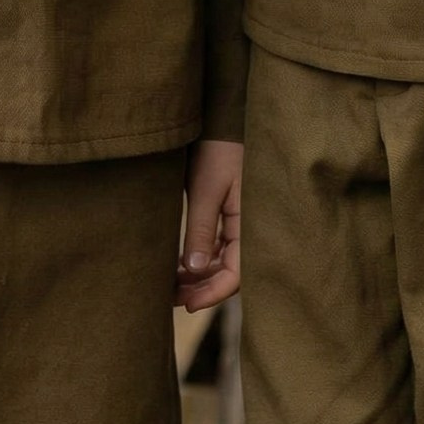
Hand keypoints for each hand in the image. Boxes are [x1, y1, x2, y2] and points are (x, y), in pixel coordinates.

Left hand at [179, 137, 241, 310]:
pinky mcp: (234, 215)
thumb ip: (201, 229)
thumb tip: (194, 269)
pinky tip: (182, 265)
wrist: (225, 119)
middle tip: (171, 298)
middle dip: (202, 288)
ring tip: (171, 285)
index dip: (212, 293)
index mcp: (252, 224)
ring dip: (201, 275)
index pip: (237, 273)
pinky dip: (203, 258)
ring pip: (224, 261)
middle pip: (230, 272)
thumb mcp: (206, 189)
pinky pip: (222, 246)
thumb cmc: (219, 150)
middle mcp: (252, 228)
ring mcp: (244, 222)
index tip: (187, 304)